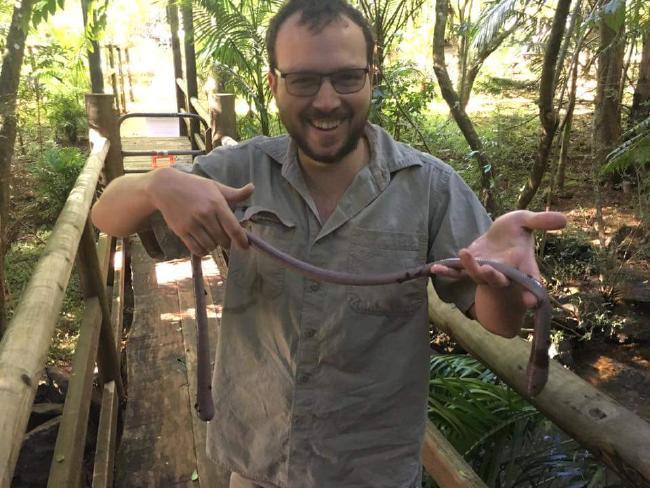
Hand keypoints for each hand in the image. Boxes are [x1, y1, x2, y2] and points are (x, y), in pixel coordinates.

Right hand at [147, 168, 253, 255]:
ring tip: (212, 238)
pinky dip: (203, 250)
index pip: (233, 228)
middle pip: (223, 239)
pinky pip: (196, 249)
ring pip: (210, 246)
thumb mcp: (215, 186)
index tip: (245, 247)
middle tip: (224, 238)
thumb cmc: (194, 186)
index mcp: (216, 203)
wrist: (165, 187)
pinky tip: (203, 244)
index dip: (241, 240)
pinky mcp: (181, 231)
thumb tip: (252, 188)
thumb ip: (234, 193)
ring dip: (214, 246)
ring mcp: (192, 223)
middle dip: (226, 242)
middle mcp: (205, 214)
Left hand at [430, 210, 566, 335]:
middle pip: (499, 280)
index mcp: (523, 265)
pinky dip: (447, 271)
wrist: (499, 233)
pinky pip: (457, 273)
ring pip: (478, 276)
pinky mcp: (469, 268)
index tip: (532, 302)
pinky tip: (434, 268)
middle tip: (489, 270)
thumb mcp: (526, 221)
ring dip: (471, 268)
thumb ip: (541, 221)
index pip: (531, 282)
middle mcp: (504, 273)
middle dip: (494, 277)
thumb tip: (564, 219)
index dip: (532, 292)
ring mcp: (485, 272)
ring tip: (464, 252)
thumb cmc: (516, 230)